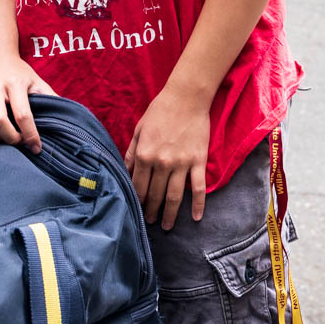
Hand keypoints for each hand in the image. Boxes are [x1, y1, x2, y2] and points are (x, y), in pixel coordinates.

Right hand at [0, 53, 54, 151]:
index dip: (30, 134)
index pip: (22, 114)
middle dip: (10, 138)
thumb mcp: (38, 82)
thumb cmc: (20, 73)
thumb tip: (67, 118)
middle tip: (19, 142)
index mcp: (15, 82)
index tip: (36, 147)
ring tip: (4, 140)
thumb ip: (50, 99)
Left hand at [125, 82, 211, 230]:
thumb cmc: (160, 111)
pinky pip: (199, 187)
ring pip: (174, 196)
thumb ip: (131, 152)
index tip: (136, 210)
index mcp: (144, 154)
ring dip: (169, 214)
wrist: (186, 97)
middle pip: (155, 194)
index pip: (138, 186)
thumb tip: (125, 172)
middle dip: (151, 211)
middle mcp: (161, 162)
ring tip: (166, 226)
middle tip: (150, 223)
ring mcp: (181, 164)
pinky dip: (198, 204)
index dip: (137, 200)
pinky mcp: (198, 161)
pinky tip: (195, 217)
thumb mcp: (139, 129)